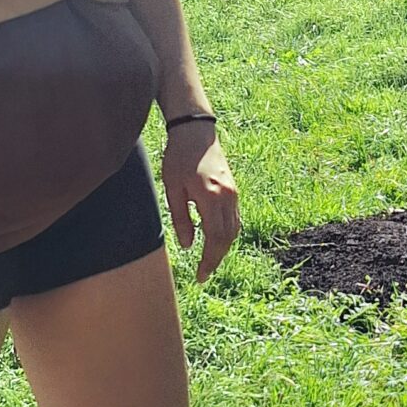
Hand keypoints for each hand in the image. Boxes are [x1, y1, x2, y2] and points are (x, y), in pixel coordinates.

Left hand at [160, 120, 239, 278]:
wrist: (196, 131)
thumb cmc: (179, 157)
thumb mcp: (173, 189)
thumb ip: (181, 219)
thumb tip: (188, 245)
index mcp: (210, 197)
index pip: (215, 239)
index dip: (209, 260)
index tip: (200, 275)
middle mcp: (227, 197)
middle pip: (228, 238)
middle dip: (216, 258)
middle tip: (203, 273)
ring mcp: (233, 193)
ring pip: (234, 229)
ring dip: (223, 248)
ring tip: (208, 260)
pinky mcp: (233, 189)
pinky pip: (234, 218)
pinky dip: (226, 234)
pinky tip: (215, 240)